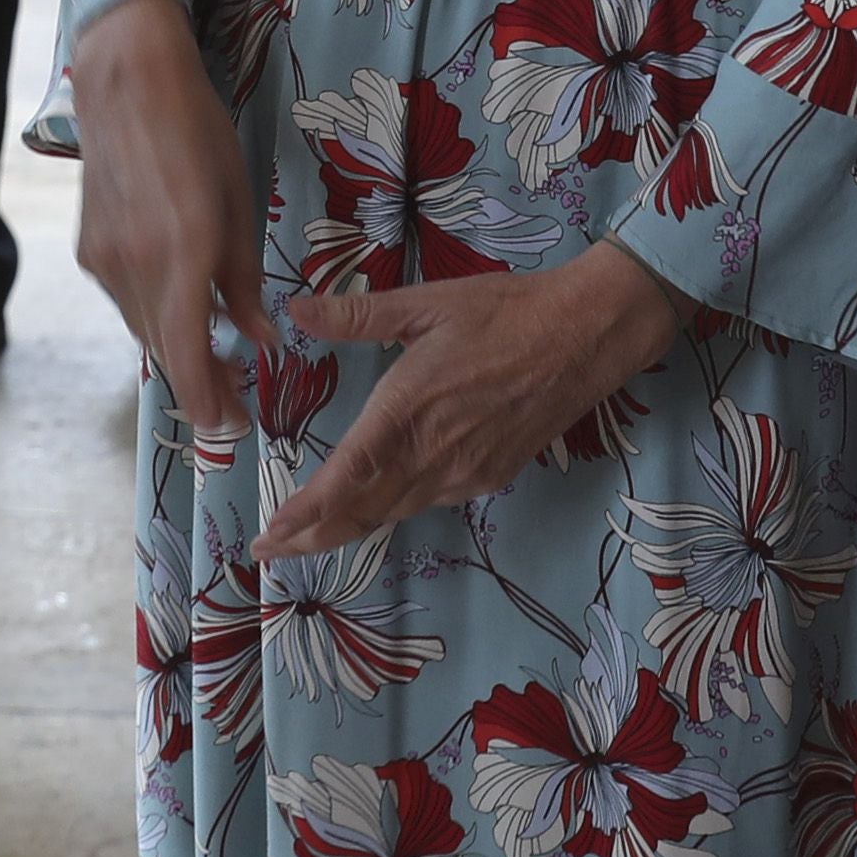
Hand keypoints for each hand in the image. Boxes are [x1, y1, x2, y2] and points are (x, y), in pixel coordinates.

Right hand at [70, 0, 272, 440]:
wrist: (126, 85)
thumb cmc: (198, 133)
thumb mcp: (238, 204)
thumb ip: (245, 281)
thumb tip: (261, 341)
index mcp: (184, 255)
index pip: (190, 356)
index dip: (210, 402)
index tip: (235, 426)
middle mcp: (137, 268)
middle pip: (166, 352)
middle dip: (203, 384)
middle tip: (239, 396)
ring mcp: (105, 263)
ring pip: (144, 329)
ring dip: (180, 350)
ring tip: (218, 352)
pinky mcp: (89, 251)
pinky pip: (126, 301)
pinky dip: (156, 314)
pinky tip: (181, 303)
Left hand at [254, 246, 693, 559]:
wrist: (587, 336)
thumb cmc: (506, 311)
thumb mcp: (426, 303)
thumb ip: (356, 315)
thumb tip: (295, 313)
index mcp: (407, 410)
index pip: (344, 478)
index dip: (304, 513)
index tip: (269, 534)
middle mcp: (432, 454)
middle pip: (363, 511)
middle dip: (312, 537)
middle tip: (270, 553)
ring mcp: (464, 472)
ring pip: (395, 512)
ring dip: (350, 528)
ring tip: (311, 538)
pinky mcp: (490, 475)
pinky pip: (429, 501)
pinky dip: (394, 510)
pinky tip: (378, 505)